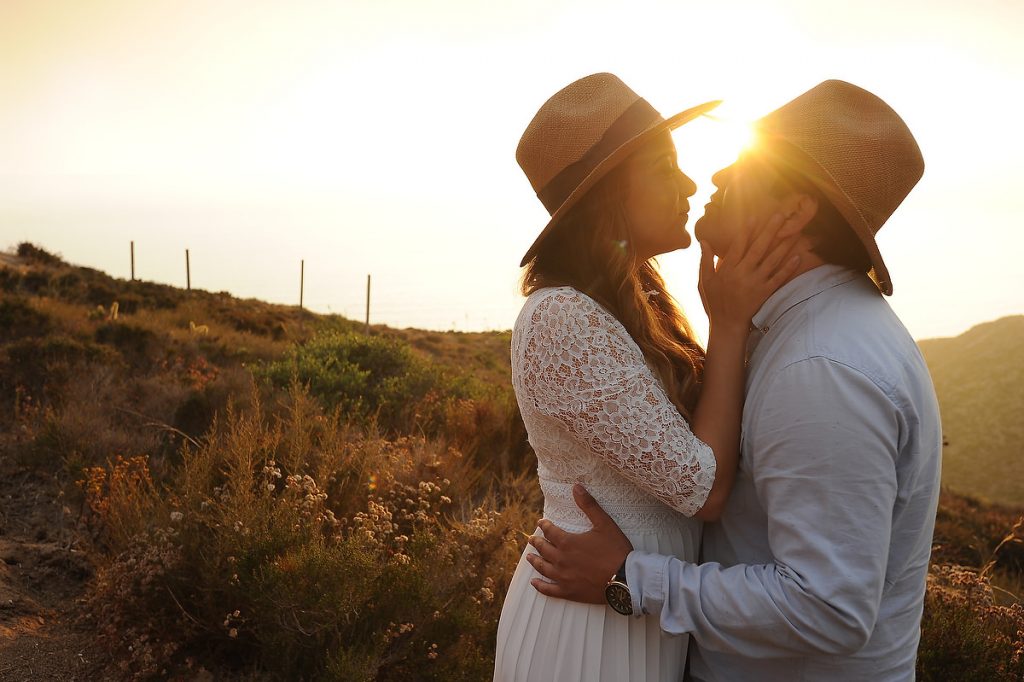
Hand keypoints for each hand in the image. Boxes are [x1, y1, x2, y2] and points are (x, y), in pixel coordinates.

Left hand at [526, 484, 632, 603]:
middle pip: (544, 549)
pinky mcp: (569, 592)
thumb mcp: (604, 523)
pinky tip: (534, 583)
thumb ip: (589, 505)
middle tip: (531, 539)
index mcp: (567, 542)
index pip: (550, 532)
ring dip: (535, 561)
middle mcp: (561, 560)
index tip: (540, 523)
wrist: (626, 580)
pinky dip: (540, 586)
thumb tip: (576, 486)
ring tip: (529, 557)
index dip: (544, 526)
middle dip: (537, 542)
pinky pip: (549, 590)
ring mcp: (563, 577)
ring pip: (543, 568)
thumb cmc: (615, 550)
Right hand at [699, 212, 801, 332]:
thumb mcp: (704, 281)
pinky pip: (778, 278)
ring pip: (771, 260)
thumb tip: (704, 241)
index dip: (747, 230)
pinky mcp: (764, 292)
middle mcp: (742, 273)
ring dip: (783, 245)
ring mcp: (754, 283)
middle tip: (780, 215)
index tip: (755, 216)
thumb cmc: (714, 302)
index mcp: (727, 268)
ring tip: (793, 232)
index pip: (739, 244)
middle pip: (758, 247)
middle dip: (769, 230)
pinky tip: (798, 256)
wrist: (726, 325)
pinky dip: (788, 268)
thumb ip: (705, 260)